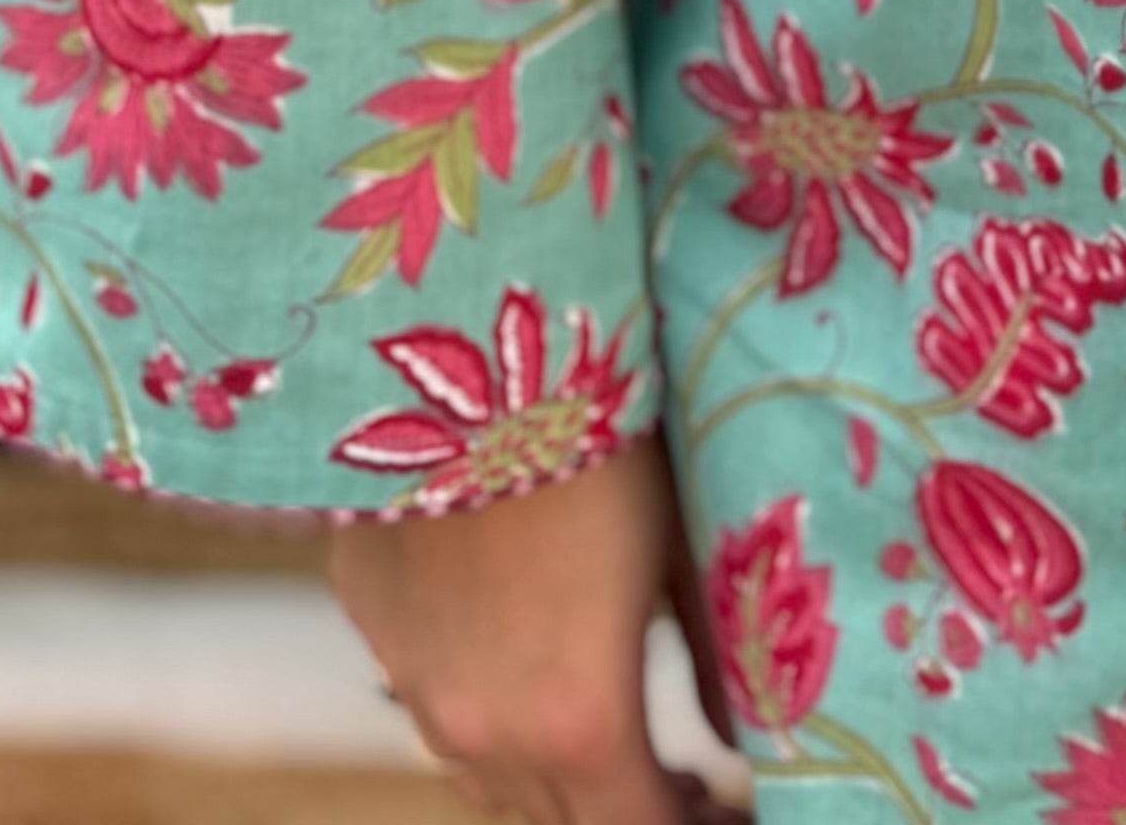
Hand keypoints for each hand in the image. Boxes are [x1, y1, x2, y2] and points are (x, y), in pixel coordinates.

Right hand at [329, 434, 731, 822]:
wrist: (469, 348)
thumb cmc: (605, 440)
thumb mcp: (683, 550)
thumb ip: (715, 658)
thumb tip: (749, 730)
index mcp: (579, 724)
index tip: (722, 809)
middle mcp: (485, 735)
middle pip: (562, 824)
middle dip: (624, 809)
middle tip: (679, 783)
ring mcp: (416, 691)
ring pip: (489, 783)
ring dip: (552, 777)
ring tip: (607, 730)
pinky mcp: (375, 633)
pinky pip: (434, 707)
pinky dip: (488, 712)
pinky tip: (523, 653)